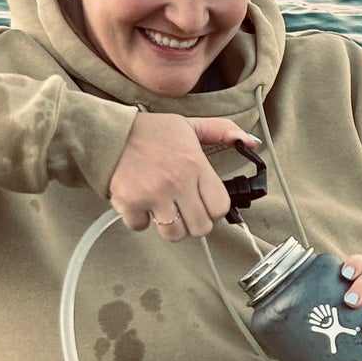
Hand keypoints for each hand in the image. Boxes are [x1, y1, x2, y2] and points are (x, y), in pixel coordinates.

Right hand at [108, 113, 259, 239]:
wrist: (109, 133)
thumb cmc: (151, 132)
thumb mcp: (189, 126)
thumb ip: (222, 131)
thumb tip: (253, 142)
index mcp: (196, 165)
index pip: (220, 207)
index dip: (213, 210)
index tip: (204, 204)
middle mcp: (178, 182)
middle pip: (200, 228)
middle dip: (193, 222)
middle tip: (183, 209)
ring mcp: (154, 194)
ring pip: (174, 234)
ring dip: (169, 226)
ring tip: (163, 209)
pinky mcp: (131, 203)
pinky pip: (142, 227)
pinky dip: (141, 220)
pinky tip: (140, 203)